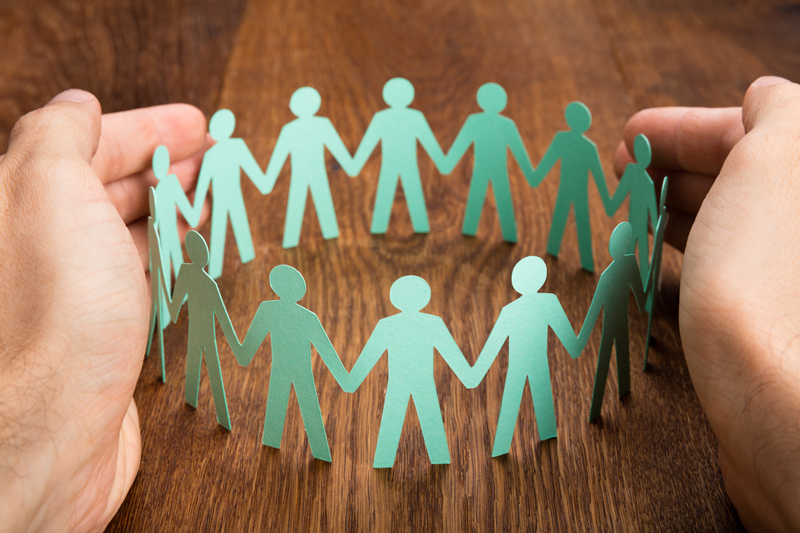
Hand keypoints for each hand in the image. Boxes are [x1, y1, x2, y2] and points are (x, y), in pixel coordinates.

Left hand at [0, 89, 209, 531]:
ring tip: (208, 199)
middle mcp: (40, 243)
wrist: (51, 427)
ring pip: (124, 231)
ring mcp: (72, 290)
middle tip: (211, 157)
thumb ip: (61, 134)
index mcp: (23, 202)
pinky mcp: (100, 332)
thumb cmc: (57, 311)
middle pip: (107, 186)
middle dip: (162, 164)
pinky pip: (136, 276)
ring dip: (169, 209)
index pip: (86, 142)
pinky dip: (166, 255)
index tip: (197, 123)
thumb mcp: (50, 191)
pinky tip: (187, 253)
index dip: (145, 126)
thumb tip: (78, 103)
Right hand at [615, 77, 799, 530]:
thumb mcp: (776, 156)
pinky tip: (647, 263)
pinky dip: (680, 261)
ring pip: (724, 229)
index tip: (626, 135)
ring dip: (671, 212)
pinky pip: (716, 277)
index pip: (754, 132)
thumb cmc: (766, 274)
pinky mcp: (765, 327)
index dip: (684, 128)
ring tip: (626, 211)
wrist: (773, 401)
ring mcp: (785, 283)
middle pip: (738, 179)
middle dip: (672, 168)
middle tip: (618, 171)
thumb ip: (775, 111)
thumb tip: (761, 95)